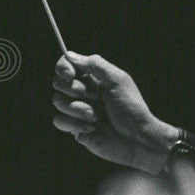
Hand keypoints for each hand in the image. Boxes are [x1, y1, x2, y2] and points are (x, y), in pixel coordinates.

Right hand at [52, 52, 177, 172]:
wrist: (136, 139)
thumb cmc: (131, 108)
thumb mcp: (118, 80)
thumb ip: (96, 65)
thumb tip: (71, 55)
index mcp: (94, 77)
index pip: (68, 64)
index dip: (64, 68)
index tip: (70, 75)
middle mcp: (84, 91)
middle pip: (58, 83)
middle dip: (75, 90)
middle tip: (96, 97)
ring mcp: (78, 109)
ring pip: (58, 101)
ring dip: (78, 108)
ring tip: (96, 117)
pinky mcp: (74, 127)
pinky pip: (58, 120)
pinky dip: (73, 123)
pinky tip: (91, 127)